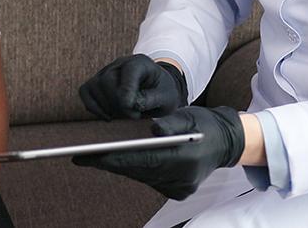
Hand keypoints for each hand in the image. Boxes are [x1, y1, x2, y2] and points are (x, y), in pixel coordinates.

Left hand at [71, 105, 244, 199]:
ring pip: (140, 176)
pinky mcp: (176, 191)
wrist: (226, 142)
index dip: (115, 158)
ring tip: (90, 156)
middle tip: (81, 155)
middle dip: (110, 162)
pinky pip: (147, 178)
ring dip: (117, 166)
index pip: (143, 160)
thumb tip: (154, 128)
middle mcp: (182, 179)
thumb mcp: (190, 115)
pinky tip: (112, 160)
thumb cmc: (205, 124)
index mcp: (186, 160)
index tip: (90, 155)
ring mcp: (179, 188)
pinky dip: (132, 169)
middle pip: (138, 171)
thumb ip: (172, 122)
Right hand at [79, 54, 188, 119]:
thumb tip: (132, 104)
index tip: (132, 109)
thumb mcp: (167, 97)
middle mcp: (120, 63)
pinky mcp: (97, 82)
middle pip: (107, 81)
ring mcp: (106, 71)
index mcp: (140, 63)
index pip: (127, 73)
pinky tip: (107, 116)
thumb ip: (151, 99)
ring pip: (94, 87)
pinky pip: (85, 91)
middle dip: (118, 104)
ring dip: (107, 107)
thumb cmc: (163, 92)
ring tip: (124, 114)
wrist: (157, 89)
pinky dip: (92, 106)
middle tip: (134, 115)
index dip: (126, 93)